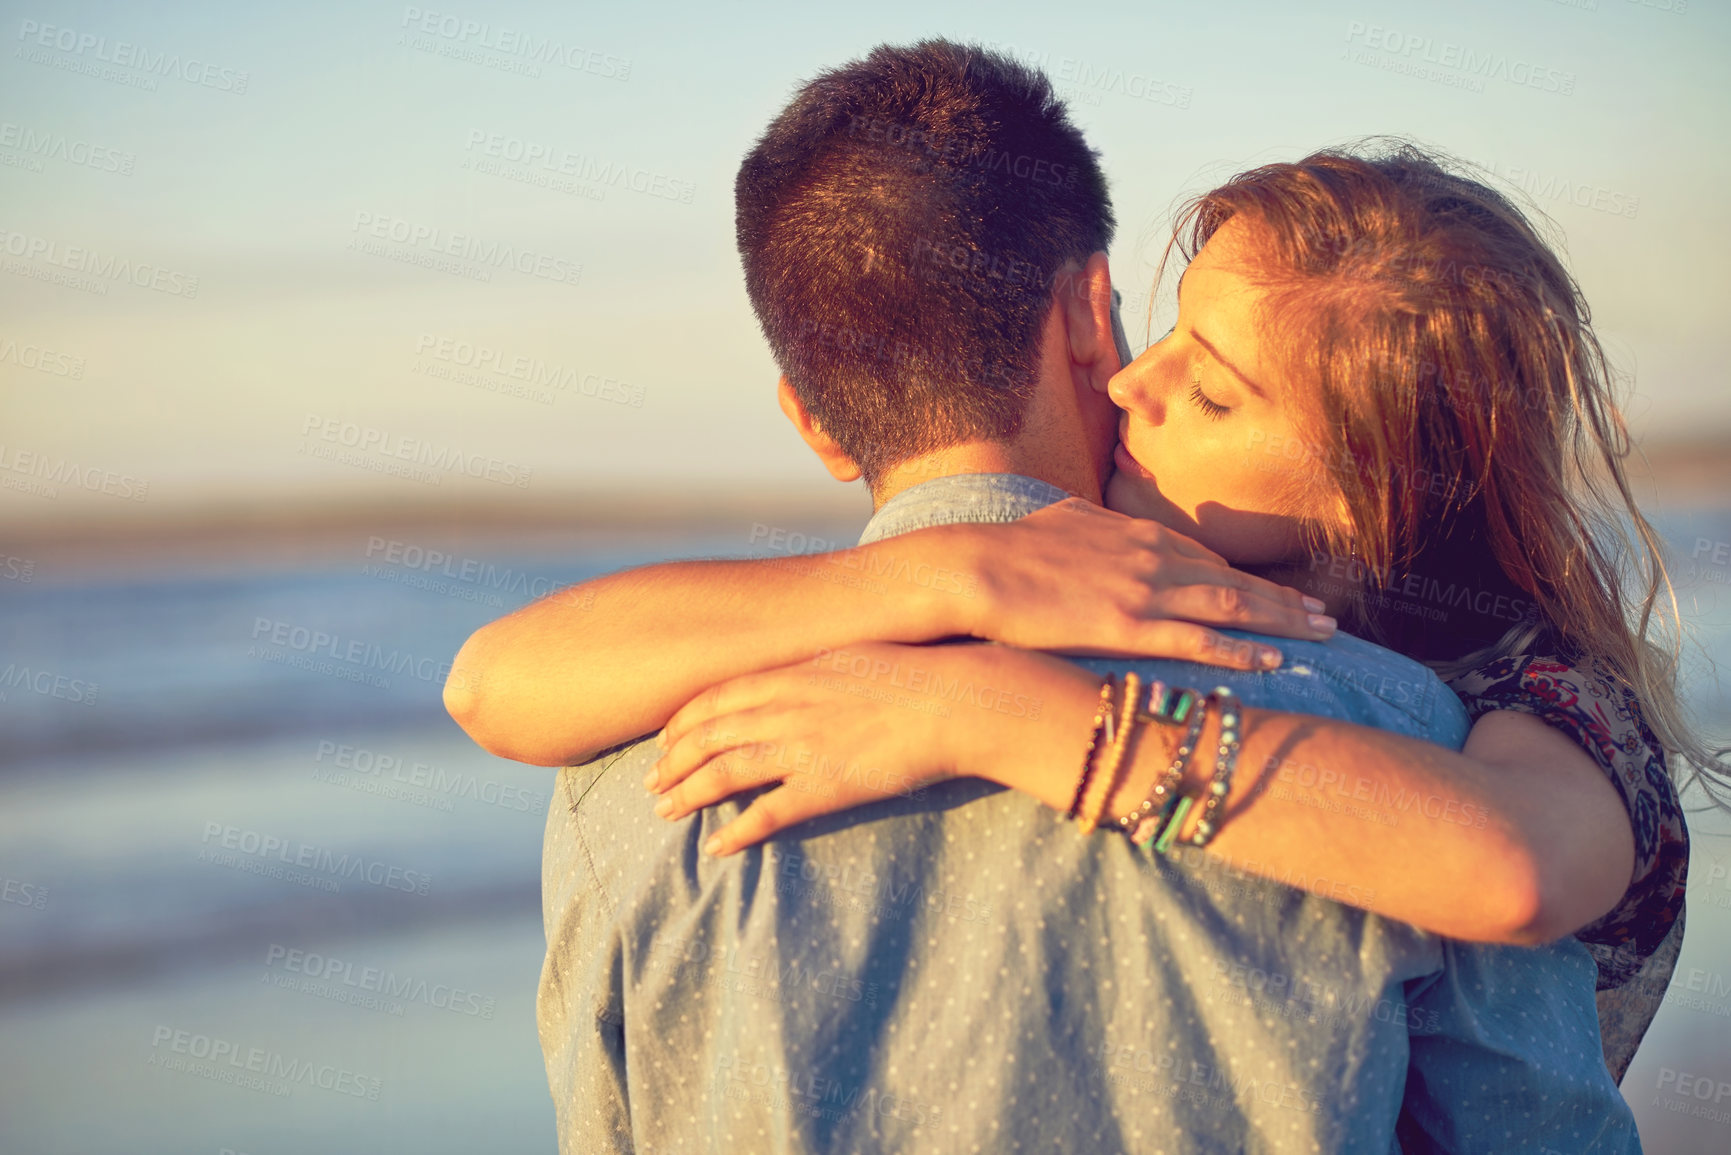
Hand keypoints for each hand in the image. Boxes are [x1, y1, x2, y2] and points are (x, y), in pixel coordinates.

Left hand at [645, 642, 1002, 854]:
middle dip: (672, 760)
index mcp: (791, 673)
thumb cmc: (913, 673)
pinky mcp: (826, 787)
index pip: (716, 697)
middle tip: (649, 781)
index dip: (683, 720)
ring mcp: (803, 749)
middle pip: (709, 736)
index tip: (664, 738)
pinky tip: (716, 847)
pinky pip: (767, 814)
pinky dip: (736, 831)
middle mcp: (787, 709)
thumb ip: (812, 665)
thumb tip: (794, 671)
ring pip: (725, 772)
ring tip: (664, 810)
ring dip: (688, 793)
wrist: (954, 701)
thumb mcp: (851, 653)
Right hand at [954, 498, 1334, 667]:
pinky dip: (1242, 650)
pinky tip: (1274, 661)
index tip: (1286, 596)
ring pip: (1232, 607)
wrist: (979, 566)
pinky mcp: (1129, 626)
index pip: (1212, 562)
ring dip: (1282, 623)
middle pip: (1235, 583)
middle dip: (1286, 602)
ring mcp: (1146, 592)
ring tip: (1320, 636)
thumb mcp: (1066, 519)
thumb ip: (1100, 525)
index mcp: (1140, 535)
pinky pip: (1200, 640)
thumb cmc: (1013, 547)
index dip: (1253, 583)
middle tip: (1326, 619)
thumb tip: (1104, 521)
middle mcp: (1155, 558)